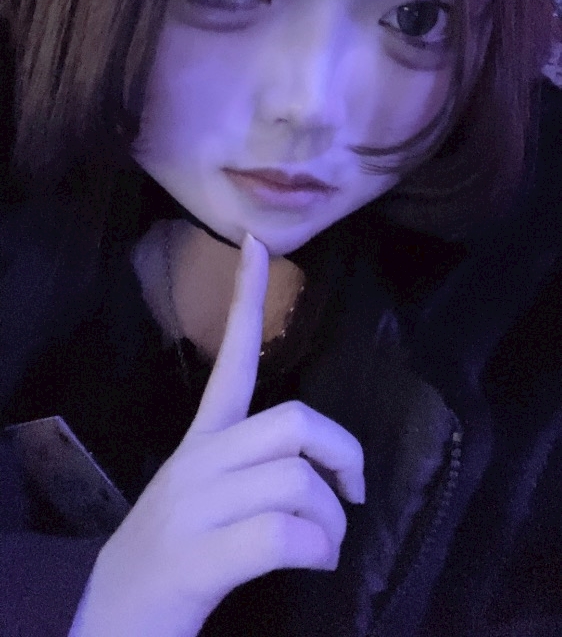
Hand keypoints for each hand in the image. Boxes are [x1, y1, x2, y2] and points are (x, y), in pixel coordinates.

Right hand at [75, 234, 364, 636]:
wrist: (115, 621)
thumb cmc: (172, 555)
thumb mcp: (205, 495)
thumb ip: (250, 464)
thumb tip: (317, 463)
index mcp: (201, 441)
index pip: (232, 359)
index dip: (246, 299)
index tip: (257, 241)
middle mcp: (197, 462)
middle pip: (293, 422)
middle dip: (341, 455)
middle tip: (351, 493)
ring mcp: (196, 509)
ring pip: (296, 481)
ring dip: (330, 521)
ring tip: (323, 547)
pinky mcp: (200, 557)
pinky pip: (284, 534)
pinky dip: (317, 551)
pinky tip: (315, 565)